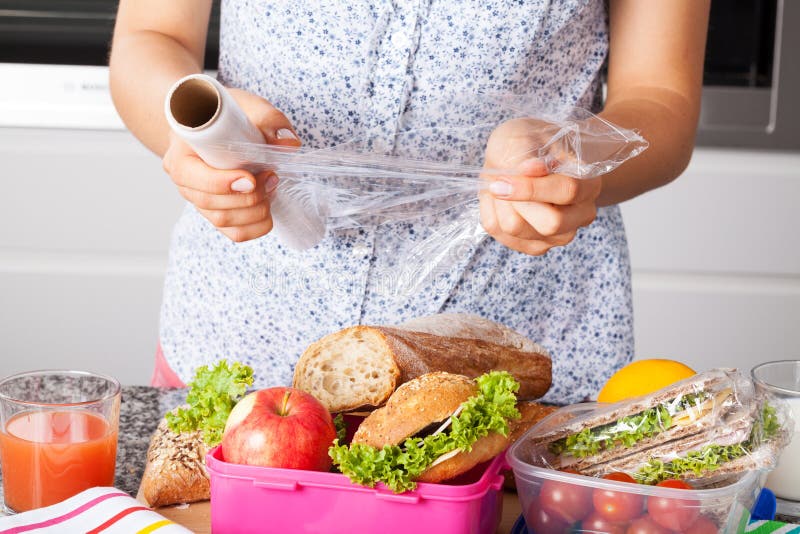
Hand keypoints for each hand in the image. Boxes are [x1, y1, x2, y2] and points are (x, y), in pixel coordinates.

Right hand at [162, 88, 300, 241]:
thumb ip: (268, 120)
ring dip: (255, 210)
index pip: (190, 177)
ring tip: (271, 186)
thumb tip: (289, 144)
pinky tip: (268, 207)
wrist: (214, 125)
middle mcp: (185, 181)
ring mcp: (200, 200)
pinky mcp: (218, 213)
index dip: (221, 183)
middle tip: (271, 177)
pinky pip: (235, 233)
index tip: (250, 178)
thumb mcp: (245, 106)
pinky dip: (256, 226)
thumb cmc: (226, 115)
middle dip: (248, 197)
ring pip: (223, 221)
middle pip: (210, 204)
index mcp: (180, 153)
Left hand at [480, 118, 600, 254]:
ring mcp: (559, 235)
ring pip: (517, 229)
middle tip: (500, 181)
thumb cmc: (527, 144)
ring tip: (501, 186)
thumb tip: (533, 168)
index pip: (566, 191)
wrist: (520, 156)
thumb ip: (528, 151)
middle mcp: (580, 215)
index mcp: (588, 184)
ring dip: (499, 204)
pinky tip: (500, 199)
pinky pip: (500, 235)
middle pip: (550, 223)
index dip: (532, 187)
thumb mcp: (524, 135)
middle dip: (515, 201)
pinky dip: (492, 213)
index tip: (503, 176)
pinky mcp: (534, 246)